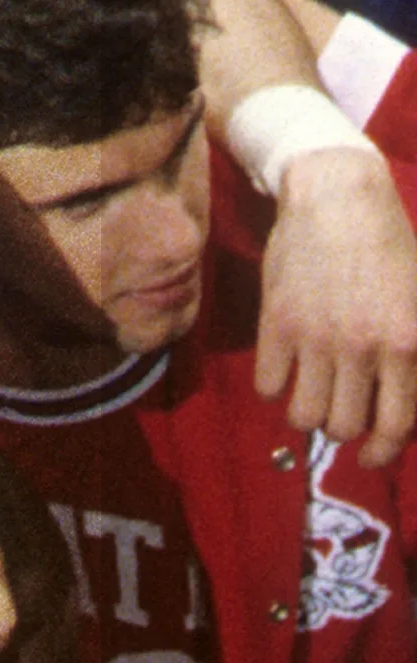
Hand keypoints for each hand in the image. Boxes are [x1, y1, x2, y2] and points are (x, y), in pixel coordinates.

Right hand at [256, 146, 416, 467]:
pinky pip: (268, 384)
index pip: (397, 422)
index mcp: (408, 341)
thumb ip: (416, 350)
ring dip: (307, 412)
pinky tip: (284, 370)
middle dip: (343, 428)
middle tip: (339, 415)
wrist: (338, 197)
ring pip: (304, 414)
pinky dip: (275, 386)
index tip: (373, 456)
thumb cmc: (389, 244)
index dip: (383, 450)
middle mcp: (363, 347)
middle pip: (344, 426)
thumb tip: (405, 399)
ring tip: (311, 395)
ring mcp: (315, 337)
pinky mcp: (276, 325)